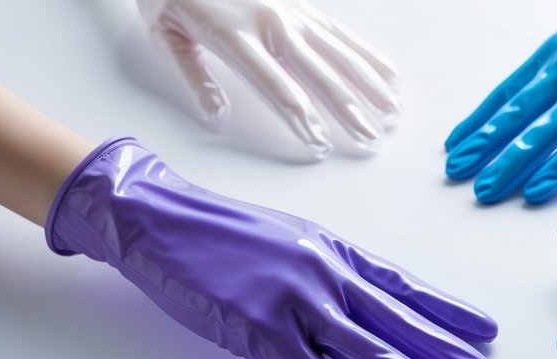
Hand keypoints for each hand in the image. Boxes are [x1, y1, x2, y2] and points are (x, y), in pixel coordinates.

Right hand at [48, 137, 504, 358]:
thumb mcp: (287, 240)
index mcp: (335, 252)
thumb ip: (327, 272)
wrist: (154, 216)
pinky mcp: (263, 336)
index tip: (486, 334)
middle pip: (405, 326)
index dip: (449, 314)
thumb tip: (362, 302)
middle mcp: (328, 276)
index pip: (407, 289)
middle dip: (454, 358)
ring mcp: (298, 304)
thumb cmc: (215, 232)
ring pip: (377, 356)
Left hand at [137, 0, 398, 155]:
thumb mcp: (166, 36)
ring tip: (390, 113)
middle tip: (370, 138)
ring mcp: (290, 11)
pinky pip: (339, 32)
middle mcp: (270, 23)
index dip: (301, 119)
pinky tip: (388, 74)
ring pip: (338, 53)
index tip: (318, 145)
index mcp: (235, 36)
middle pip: (318, 74)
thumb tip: (216, 115)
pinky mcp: (300, 5)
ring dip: (367, 85)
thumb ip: (194, 77)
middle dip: (347, 110)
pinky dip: (366, 54)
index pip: (277, 87)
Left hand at [444, 0, 556, 204]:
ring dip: (512, 162)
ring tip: (487, 189)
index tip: (455, 147)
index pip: (508, 92)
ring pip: (546, 129)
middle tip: (458, 174)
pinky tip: (538, 188)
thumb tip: (533, 100)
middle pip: (519, 113)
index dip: (479, 121)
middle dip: (485, 147)